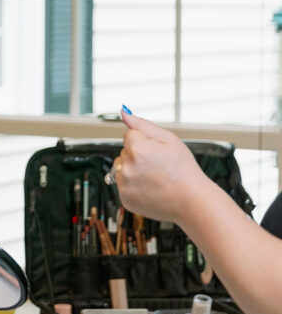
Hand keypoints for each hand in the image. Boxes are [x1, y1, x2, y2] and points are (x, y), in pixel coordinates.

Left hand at [113, 109, 214, 223]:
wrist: (192, 201)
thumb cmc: (183, 170)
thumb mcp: (168, 139)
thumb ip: (142, 124)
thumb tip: (123, 112)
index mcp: (137, 149)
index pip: (130, 135)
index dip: (146, 141)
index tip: (158, 152)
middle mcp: (126, 167)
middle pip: (125, 151)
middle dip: (138, 154)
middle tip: (159, 166)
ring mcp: (124, 184)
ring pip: (121, 167)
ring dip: (133, 169)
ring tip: (154, 177)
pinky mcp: (124, 198)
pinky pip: (123, 184)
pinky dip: (133, 184)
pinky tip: (149, 187)